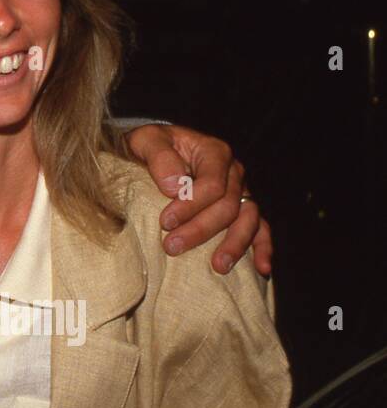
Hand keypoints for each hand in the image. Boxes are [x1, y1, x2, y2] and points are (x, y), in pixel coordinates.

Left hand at [124, 123, 272, 275]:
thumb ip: (158, 156)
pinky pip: (260, 228)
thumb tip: (174, 187)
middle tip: (172, 246)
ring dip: (235, 245)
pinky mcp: (240, 209)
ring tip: (218, 267)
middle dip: (201, 230)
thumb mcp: (145, 139)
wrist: (154, 150)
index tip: (165, 222)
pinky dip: (263, 247)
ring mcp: (241, 191)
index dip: (191, 206)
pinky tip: (262, 268)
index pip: (212, 184)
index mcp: (214, 152)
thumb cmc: (150, 146)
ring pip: (248, 220)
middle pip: (227, 206)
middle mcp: (233, 172)